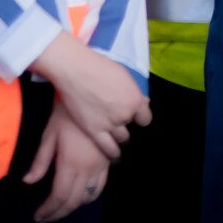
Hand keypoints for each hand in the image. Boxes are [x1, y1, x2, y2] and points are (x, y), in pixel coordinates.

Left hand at [24, 101, 111, 222]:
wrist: (91, 94)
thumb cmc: (65, 112)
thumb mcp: (48, 135)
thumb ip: (40, 161)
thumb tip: (28, 181)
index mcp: (71, 163)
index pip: (60, 196)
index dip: (49, 210)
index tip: (38, 216)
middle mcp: (89, 167)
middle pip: (74, 200)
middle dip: (59, 213)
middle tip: (47, 217)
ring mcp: (101, 164)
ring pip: (90, 195)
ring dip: (75, 205)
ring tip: (62, 208)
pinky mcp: (108, 159)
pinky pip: (101, 184)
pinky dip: (90, 195)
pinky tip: (81, 194)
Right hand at [33, 33, 149, 161]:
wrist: (77, 71)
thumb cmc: (100, 68)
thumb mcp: (124, 77)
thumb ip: (132, 92)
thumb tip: (142, 101)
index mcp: (135, 99)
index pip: (145, 118)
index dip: (140, 118)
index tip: (135, 118)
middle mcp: (126, 114)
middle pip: (131, 127)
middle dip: (127, 125)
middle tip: (119, 123)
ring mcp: (110, 124)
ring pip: (122, 139)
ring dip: (120, 138)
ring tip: (117, 139)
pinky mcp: (94, 131)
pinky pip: (108, 148)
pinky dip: (112, 152)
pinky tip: (113, 154)